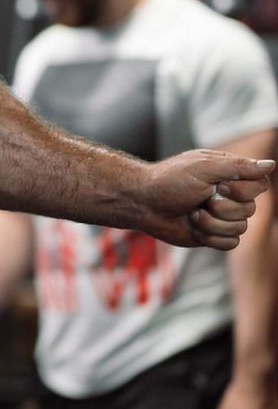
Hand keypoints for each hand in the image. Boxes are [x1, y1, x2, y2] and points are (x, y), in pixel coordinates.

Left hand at [134, 151, 274, 248]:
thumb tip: (271, 165)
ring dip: (212, 222)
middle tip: (199, 199)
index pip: (261, 185)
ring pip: (240, 228)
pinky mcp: (213, 235)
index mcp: (230, 176)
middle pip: (251, 210)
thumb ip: (238, 166)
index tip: (219, 185)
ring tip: (192, 213)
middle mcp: (230, 197)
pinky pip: (230, 243)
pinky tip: (193, 227)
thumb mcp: (204, 167)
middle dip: (221, 207)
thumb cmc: (170, 180)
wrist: (143, 203)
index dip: (243, 190)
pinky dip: (210, 237)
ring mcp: (222, 217)